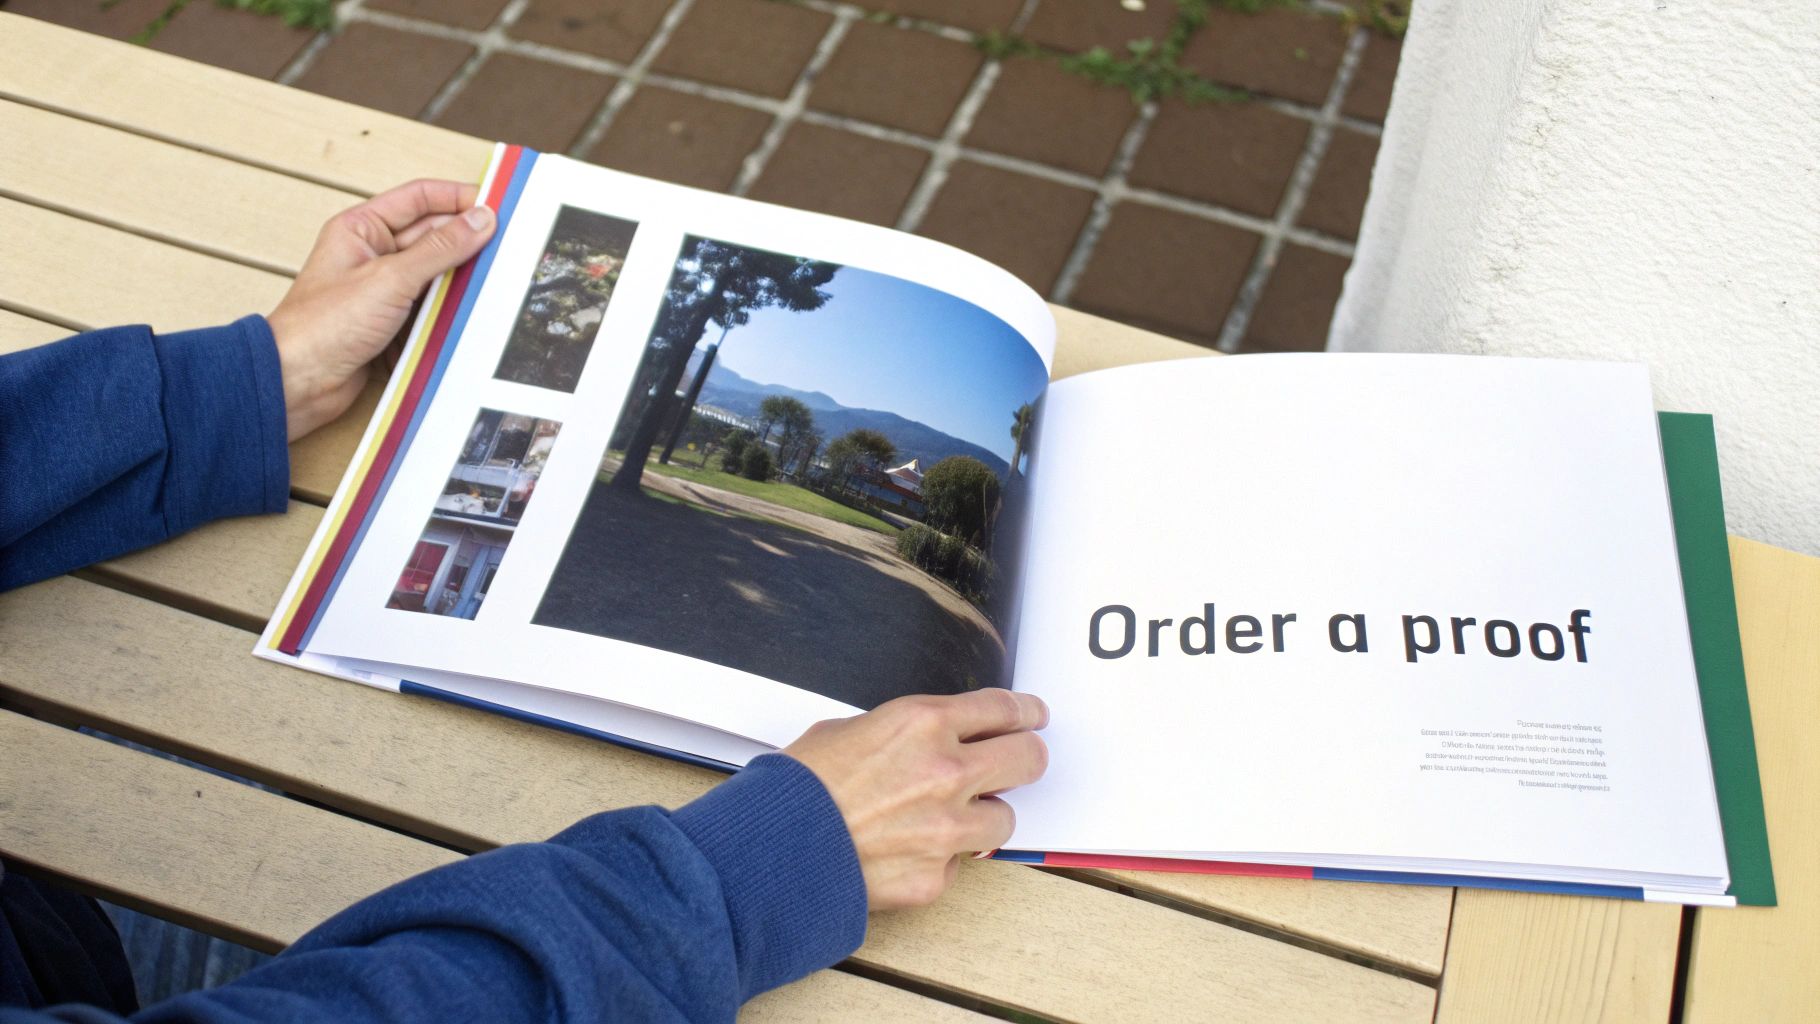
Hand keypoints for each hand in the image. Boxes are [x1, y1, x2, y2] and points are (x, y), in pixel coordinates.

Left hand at [268, 179, 496, 441]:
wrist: (298, 382)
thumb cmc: (321, 326)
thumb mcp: (391, 278)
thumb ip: (441, 248)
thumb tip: (480, 220)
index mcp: (363, 229)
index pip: (420, 199)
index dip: (459, 198)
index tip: (497, 205)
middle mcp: (375, 255)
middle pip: (434, 237)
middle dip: (467, 241)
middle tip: (506, 247)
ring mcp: (386, 290)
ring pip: (438, 276)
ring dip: (461, 281)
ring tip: (492, 282)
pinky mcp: (394, 323)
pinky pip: (434, 310)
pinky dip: (452, 313)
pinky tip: (471, 314)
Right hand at [782, 689, 1048, 911]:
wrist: (773, 851)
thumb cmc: (799, 788)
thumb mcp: (849, 730)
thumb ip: (903, 733)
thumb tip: (927, 740)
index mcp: (924, 723)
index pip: (1002, 708)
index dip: (1025, 712)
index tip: (1033, 716)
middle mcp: (946, 772)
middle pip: (1027, 759)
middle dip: (1026, 757)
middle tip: (1019, 761)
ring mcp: (947, 829)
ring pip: (1005, 819)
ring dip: (983, 816)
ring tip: (946, 818)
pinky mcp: (936, 877)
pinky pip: (958, 864)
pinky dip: (939, 859)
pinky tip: (905, 852)